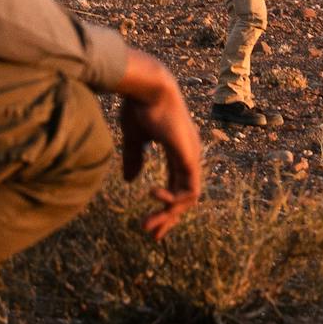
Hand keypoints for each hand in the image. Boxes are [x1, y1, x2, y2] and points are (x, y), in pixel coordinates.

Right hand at [113, 51, 202, 237]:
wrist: (147, 88)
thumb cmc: (139, 106)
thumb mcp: (133, 139)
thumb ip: (133, 159)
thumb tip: (130, 181)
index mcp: (178, 150)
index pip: (176, 185)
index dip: (165, 205)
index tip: (149, 222)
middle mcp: (189, 155)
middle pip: (184, 196)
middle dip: (168, 217)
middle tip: (152, 235)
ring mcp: (192, 156)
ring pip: (188, 197)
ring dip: (168, 214)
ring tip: (148, 225)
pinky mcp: (190, 157)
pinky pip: (189, 189)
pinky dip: (174, 200)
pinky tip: (153, 196)